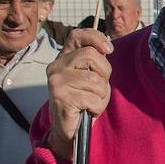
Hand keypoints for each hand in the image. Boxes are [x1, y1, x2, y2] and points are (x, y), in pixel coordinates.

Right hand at [46, 29, 113, 160]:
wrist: (69, 127)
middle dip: (104, 72)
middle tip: (98, 87)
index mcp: (64, 58)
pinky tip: (87, 110)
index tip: (108, 50)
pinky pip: (94, 99)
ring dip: (101, 94)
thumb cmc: (84, 99)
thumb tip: (107, 48)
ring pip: (95, 80)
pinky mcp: (61, 98)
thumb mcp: (92, 75)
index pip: (77, 35)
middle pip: (91, 55)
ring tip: (91, 100)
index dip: (96, 38)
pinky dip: (97, 107)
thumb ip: (95, 61)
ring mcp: (56, 82)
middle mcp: (56, 66)